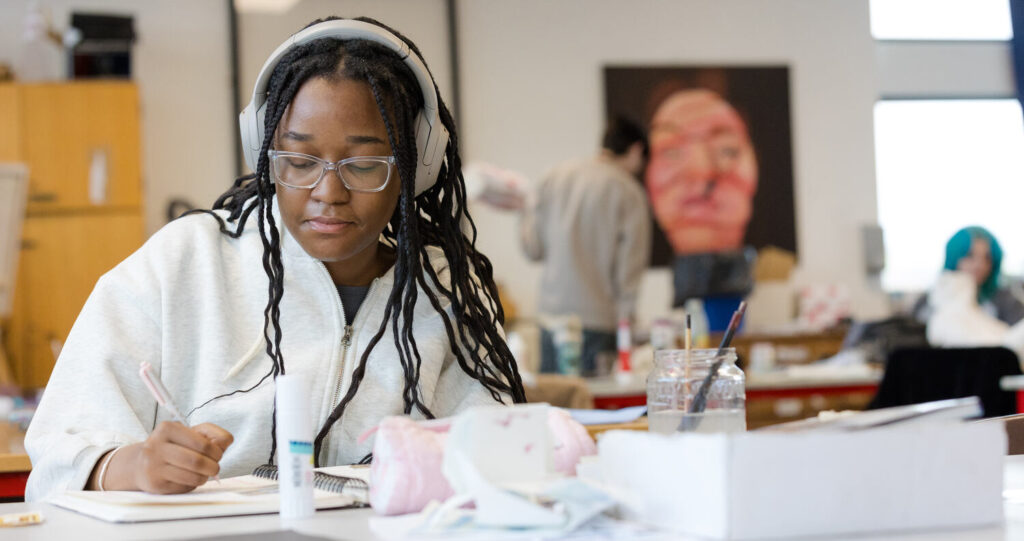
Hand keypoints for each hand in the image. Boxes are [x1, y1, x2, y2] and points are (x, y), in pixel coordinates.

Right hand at [91, 422, 233, 493]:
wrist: (141, 465)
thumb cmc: (173, 447)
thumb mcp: (190, 434)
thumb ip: (211, 434)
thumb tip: (226, 441)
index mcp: (167, 428)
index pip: (203, 443)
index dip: (217, 451)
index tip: (218, 454)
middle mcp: (156, 446)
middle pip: (197, 461)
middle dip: (213, 466)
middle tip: (215, 467)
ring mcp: (153, 466)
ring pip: (192, 476)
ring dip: (205, 477)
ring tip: (204, 474)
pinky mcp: (155, 484)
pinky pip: (184, 487)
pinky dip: (193, 484)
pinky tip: (189, 478)